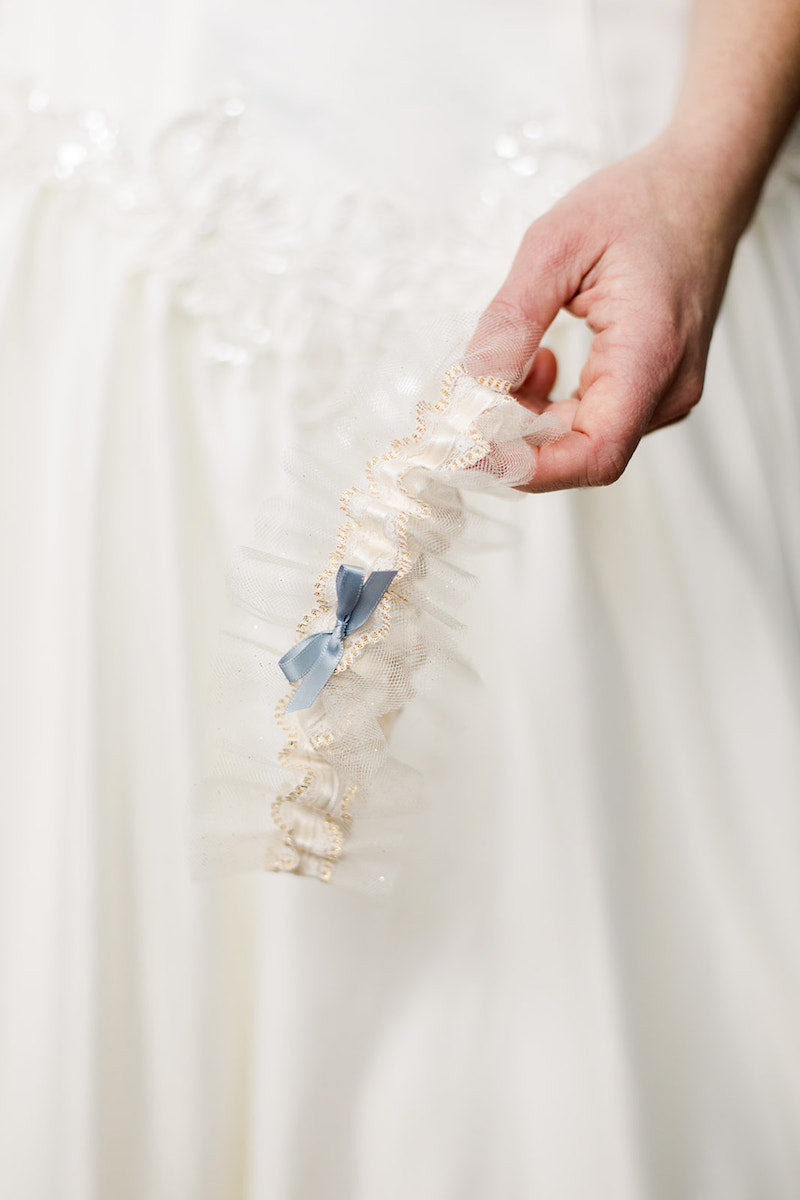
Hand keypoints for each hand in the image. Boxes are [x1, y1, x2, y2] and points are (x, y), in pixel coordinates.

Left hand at [466, 131, 744, 490]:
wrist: (701, 186)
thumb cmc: (639, 203)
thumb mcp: (555, 244)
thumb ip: (511, 320)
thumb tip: (471, 385)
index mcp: (650, 353)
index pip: (594, 454)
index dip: (527, 468)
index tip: (472, 451)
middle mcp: (668, 387)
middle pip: (580, 453)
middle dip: (515, 436)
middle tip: (467, 401)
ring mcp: (666, 394)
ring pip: (583, 441)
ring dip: (531, 417)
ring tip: (515, 361)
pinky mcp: (654, 390)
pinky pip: (594, 421)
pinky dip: (552, 406)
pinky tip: (541, 362)